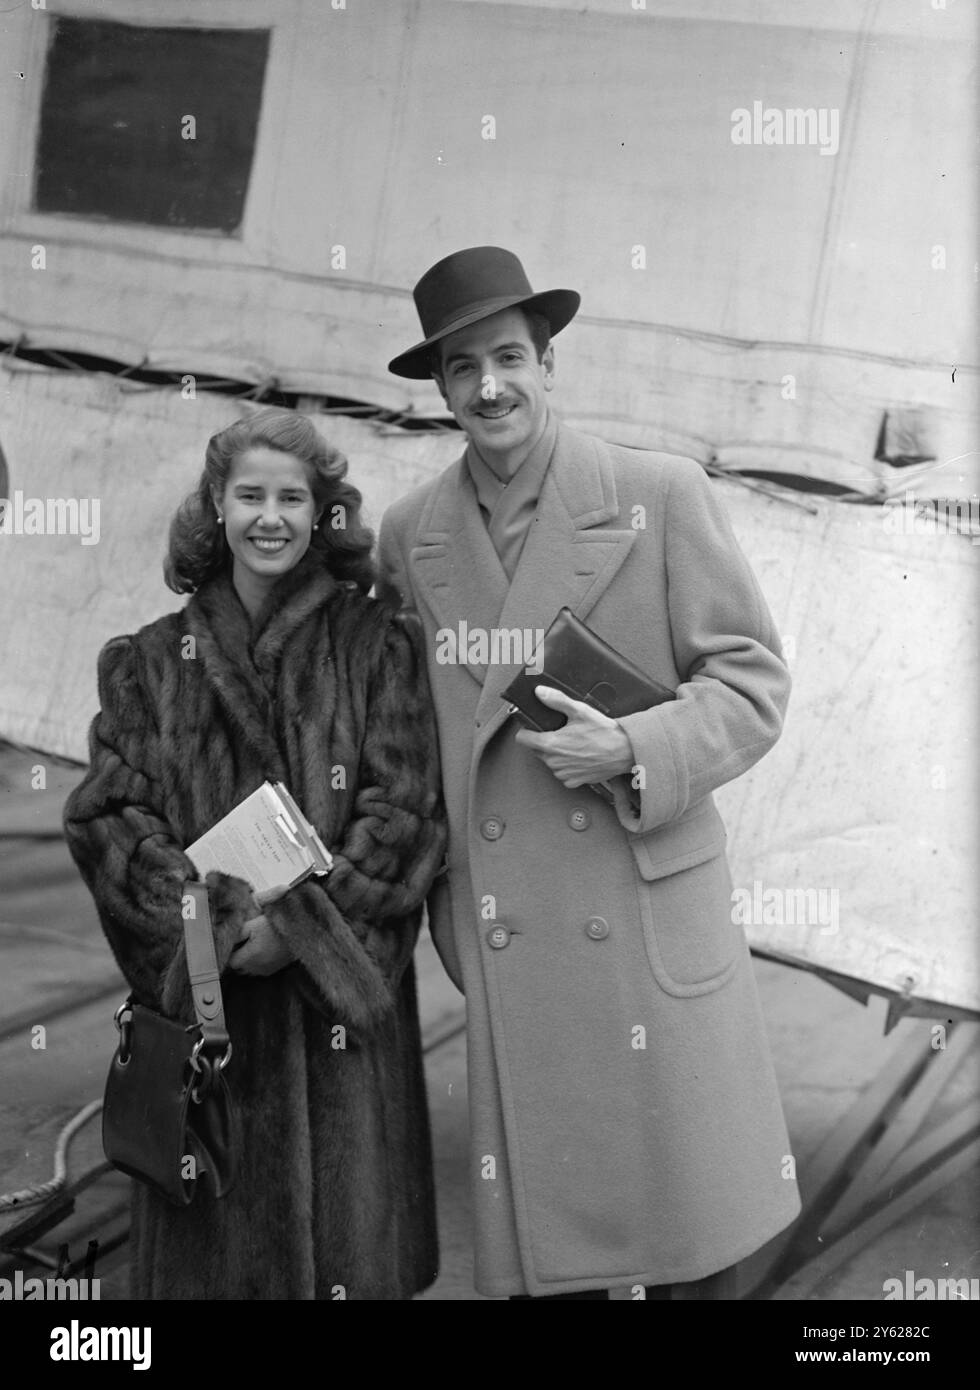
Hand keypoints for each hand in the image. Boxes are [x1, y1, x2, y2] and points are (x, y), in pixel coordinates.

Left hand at [229, 912, 293, 976]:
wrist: (296, 931)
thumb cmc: (273, 926)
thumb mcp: (252, 925)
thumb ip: (237, 934)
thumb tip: (226, 942)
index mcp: (250, 956)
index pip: (231, 963)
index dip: (230, 954)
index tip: (234, 944)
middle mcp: (256, 967)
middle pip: (238, 969)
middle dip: (237, 959)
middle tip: (242, 945)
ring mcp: (265, 970)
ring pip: (248, 971)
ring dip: (246, 963)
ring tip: (251, 949)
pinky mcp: (273, 970)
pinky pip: (258, 971)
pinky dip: (256, 964)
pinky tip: (261, 953)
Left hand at [513, 686, 634, 787]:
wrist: (625, 751)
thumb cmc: (604, 732)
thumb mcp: (580, 710)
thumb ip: (556, 700)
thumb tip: (539, 692)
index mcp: (551, 744)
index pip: (522, 739)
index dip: (527, 730)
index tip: (536, 727)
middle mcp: (554, 762)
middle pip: (536, 750)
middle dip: (544, 741)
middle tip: (562, 732)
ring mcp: (564, 773)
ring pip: (550, 762)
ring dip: (557, 754)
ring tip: (575, 744)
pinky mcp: (574, 781)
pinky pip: (563, 774)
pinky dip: (568, 766)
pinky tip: (580, 756)